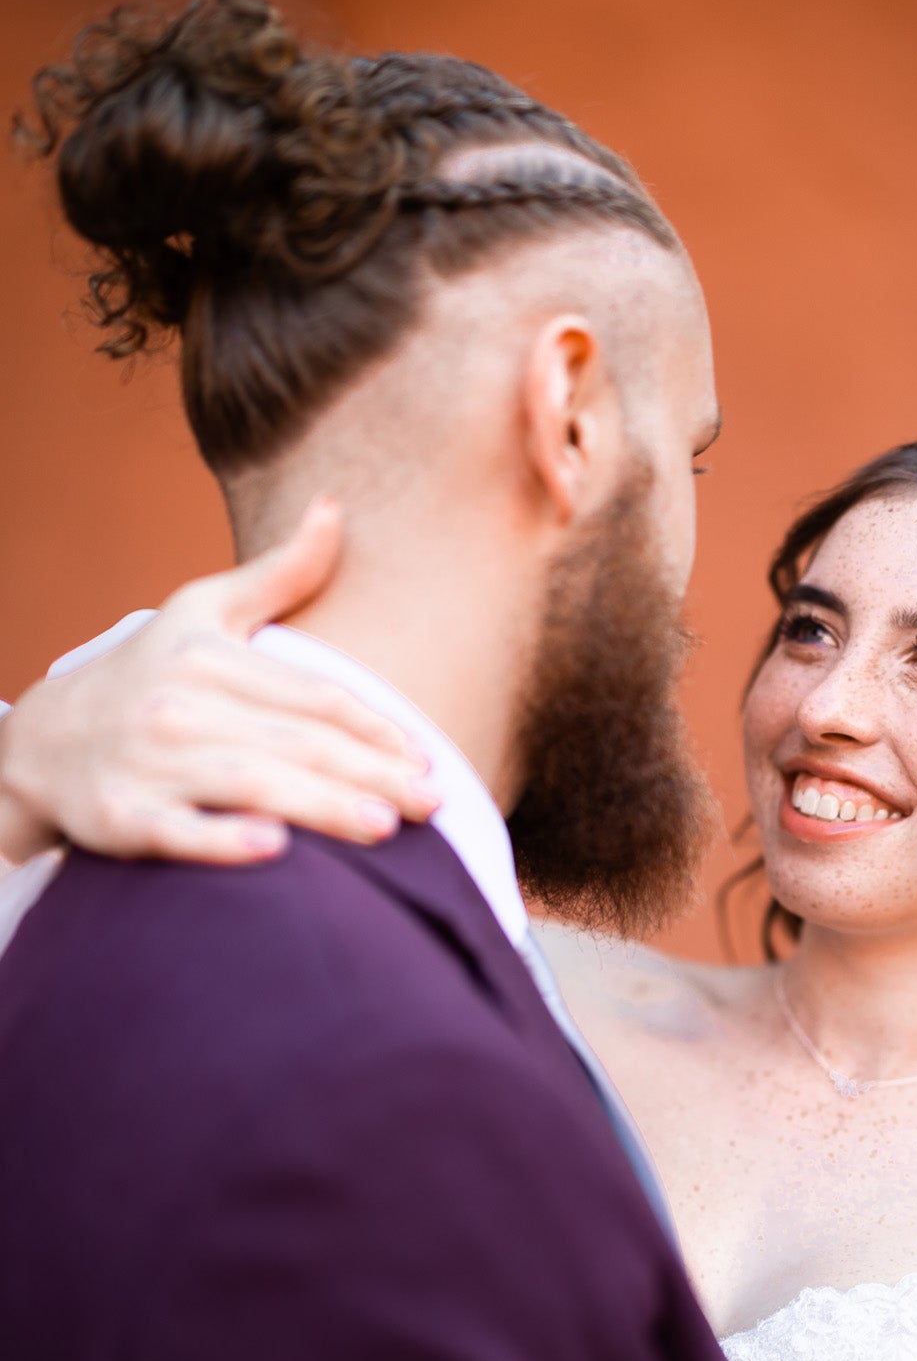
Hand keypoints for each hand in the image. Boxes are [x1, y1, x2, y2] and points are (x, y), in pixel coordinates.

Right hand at [0, 498, 437, 867]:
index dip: (374, 726)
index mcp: (209, 659)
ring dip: (318, 806)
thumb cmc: (146, 676)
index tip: (424, 757)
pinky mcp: (121, 817)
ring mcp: (148, 763)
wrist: (42, 742)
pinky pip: (179, 832)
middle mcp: (179, 706)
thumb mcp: (201, 612)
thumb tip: (336, 510)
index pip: (312, 695)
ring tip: (382, 826)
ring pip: (249, 783)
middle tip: (431, 804)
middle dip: (368, 774)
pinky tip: (277, 850)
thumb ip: (278, 573)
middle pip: (293, 741)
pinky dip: (225, 841)